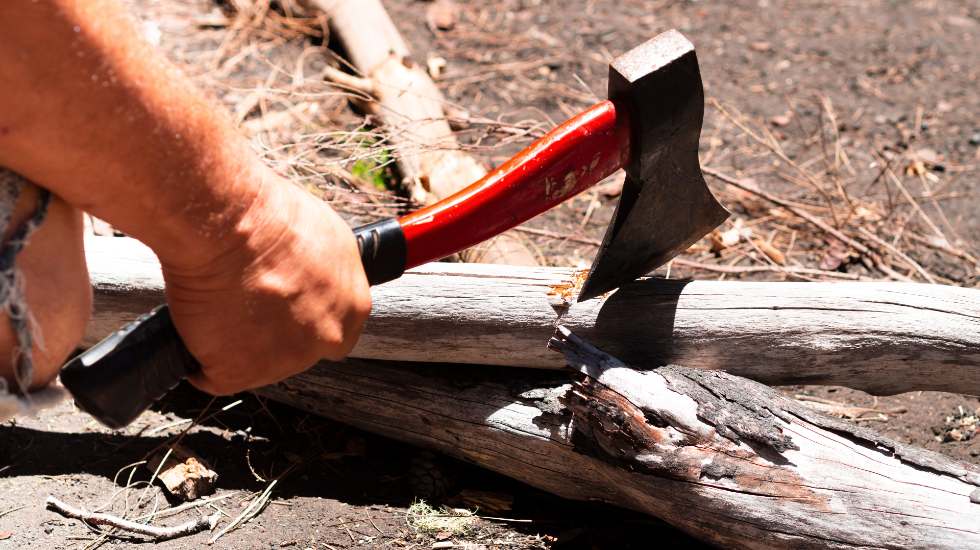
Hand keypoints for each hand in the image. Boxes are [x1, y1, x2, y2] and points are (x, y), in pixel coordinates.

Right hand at [159, 172, 371, 394]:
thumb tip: (317, 277)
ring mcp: (283, 362)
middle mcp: (326, 340)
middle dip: (272, 333)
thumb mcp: (327, 237)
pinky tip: (198, 324)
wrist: (228, 224)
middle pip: (297, 350)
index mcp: (353, 308)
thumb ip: (330, 272)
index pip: (336, 331)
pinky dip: (199, 356)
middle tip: (245, 301)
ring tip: (220, 302)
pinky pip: (212, 374)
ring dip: (236, 343)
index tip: (283, 308)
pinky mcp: (237, 374)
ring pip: (256, 364)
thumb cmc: (272, 217)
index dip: (306, 319)